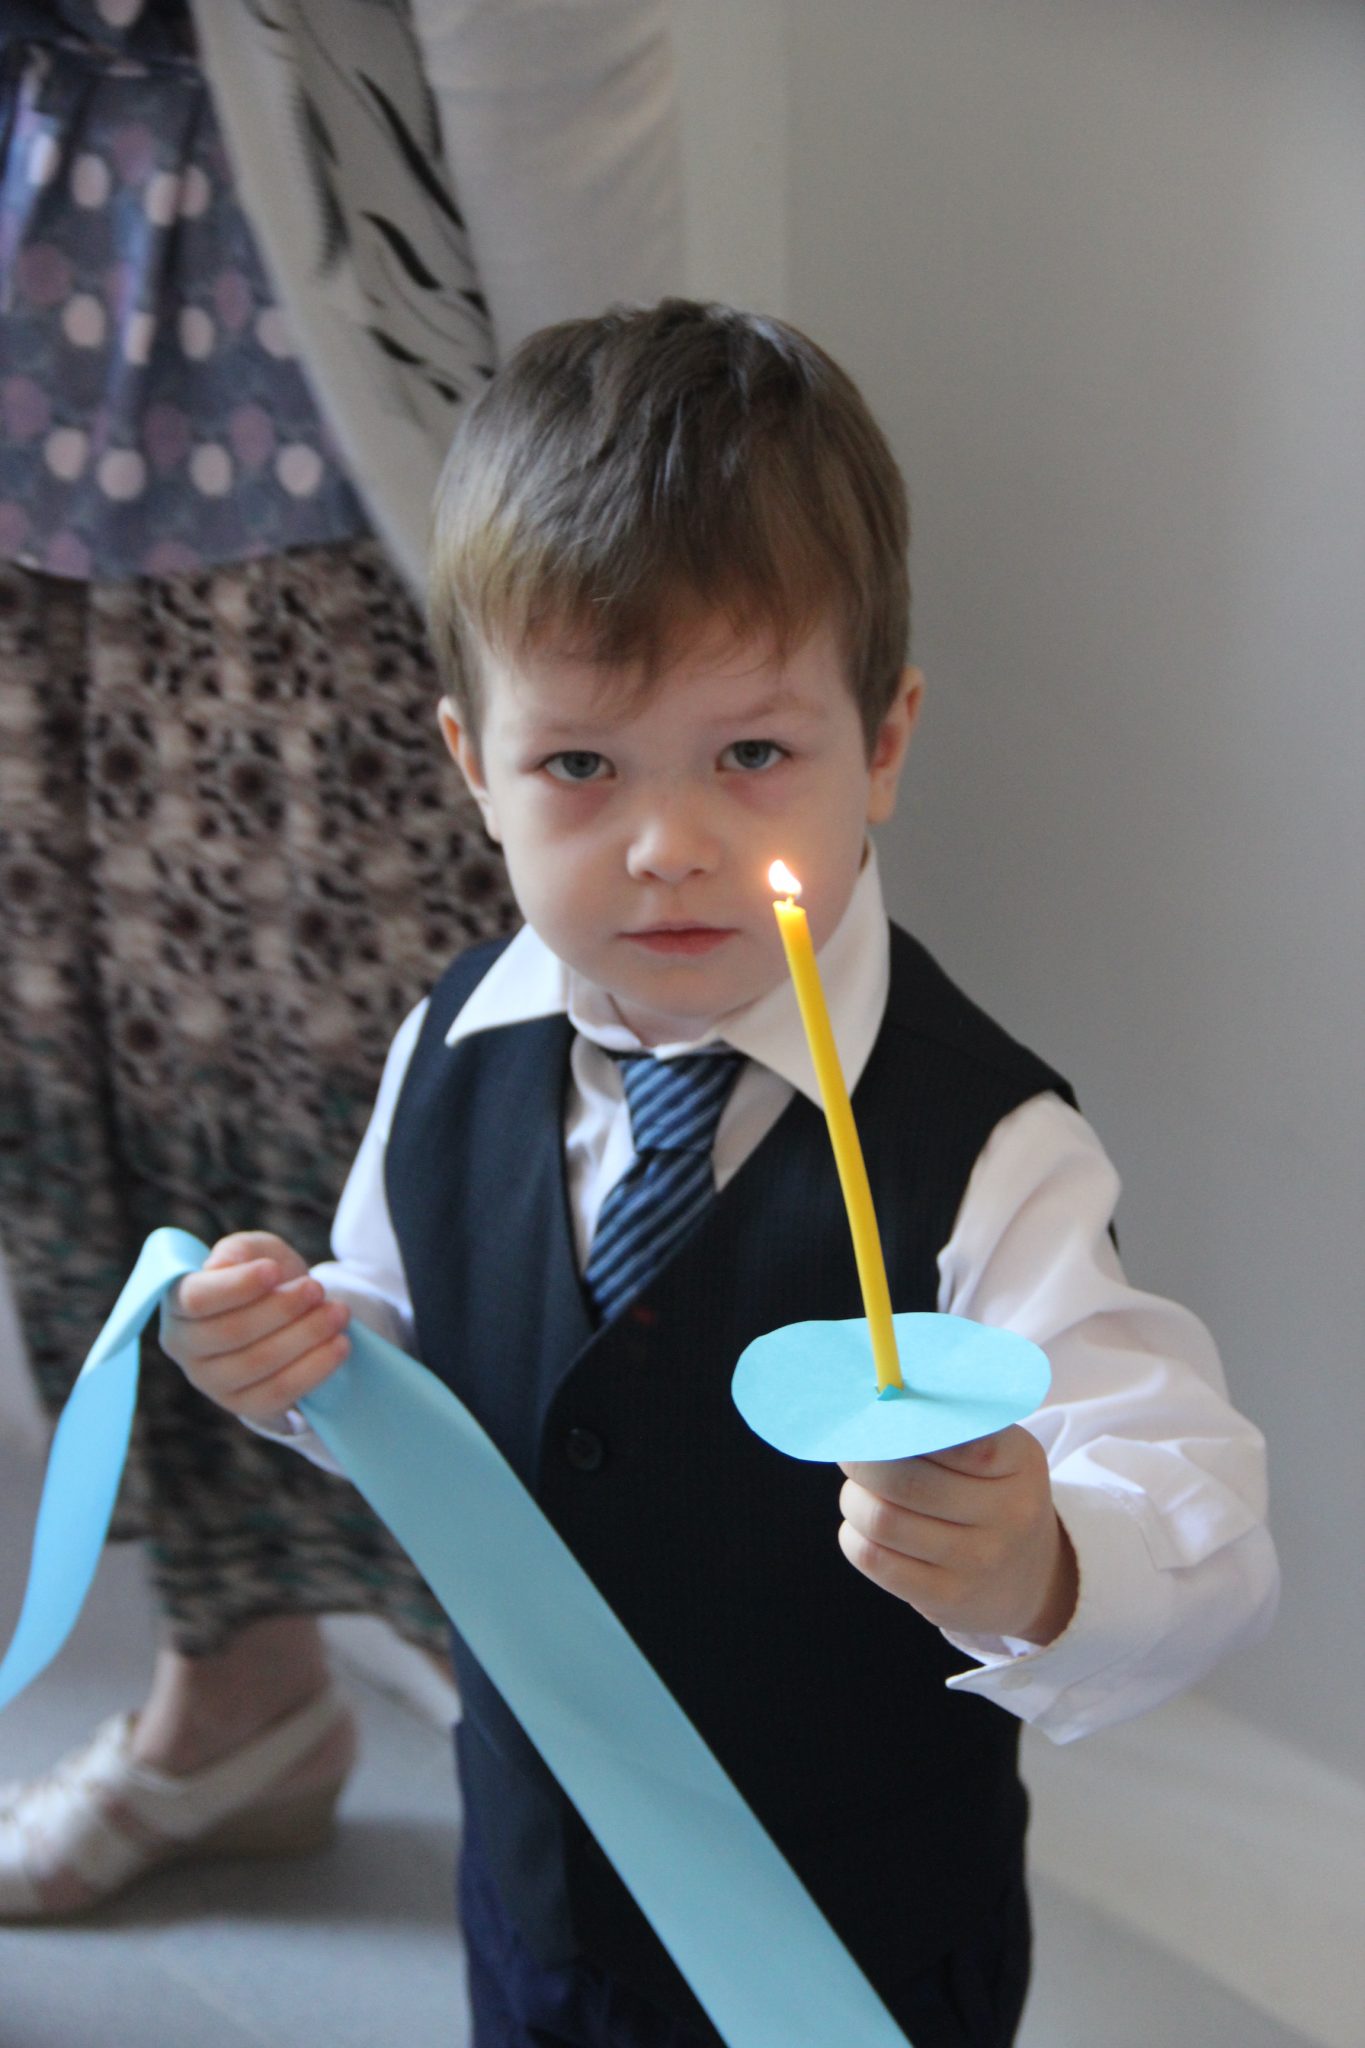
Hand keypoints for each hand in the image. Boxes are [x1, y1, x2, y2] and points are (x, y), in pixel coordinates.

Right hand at [159, 1231, 350, 1423]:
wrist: (290, 1315)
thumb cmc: (265, 1279)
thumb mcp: (257, 1252)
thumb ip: (239, 1250)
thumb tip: (222, 1263)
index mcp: (179, 1304)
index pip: (196, 1299)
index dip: (236, 1286)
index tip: (274, 1269)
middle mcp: (186, 1346)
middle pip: (231, 1332)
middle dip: (281, 1309)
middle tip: (318, 1288)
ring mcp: (211, 1381)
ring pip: (257, 1364)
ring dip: (305, 1336)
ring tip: (338, 1313)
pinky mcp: (243, 1405)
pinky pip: (278, 1393)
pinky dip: (314, 1368)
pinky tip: (340, 1345)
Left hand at [838, 1427, 1077, 1644]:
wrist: (1027, 1578)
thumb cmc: (992, 1495)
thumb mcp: (997, 1452)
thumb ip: (949, 1424)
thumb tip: (880, 1398)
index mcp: (1019, 1462)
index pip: (957, 1437)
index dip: (902, 1424)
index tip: (876, 1415)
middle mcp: (1007, 1513)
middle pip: (904, 1480)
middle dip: (861, 1461)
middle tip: (852, 1450)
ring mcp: (978, 1560)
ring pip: (881, 1519)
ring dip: (854, 1497)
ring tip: (859, 1490)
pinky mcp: (946, 1597)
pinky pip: (873, 1558)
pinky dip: (854, 1534)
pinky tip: (865, 1527)